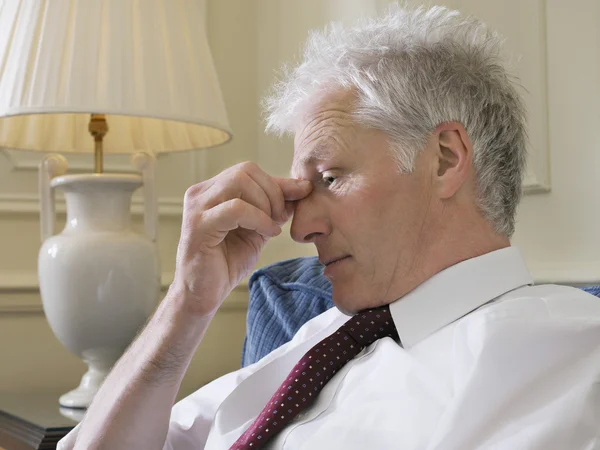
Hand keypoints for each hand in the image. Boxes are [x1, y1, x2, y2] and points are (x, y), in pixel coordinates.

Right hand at [170, 162, 311, 316]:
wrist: (202, 295)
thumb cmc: (226, 262)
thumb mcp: (258, 229)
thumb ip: (274, 208)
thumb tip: (301, 188)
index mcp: (212, 190)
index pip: (249, 171)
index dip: (278, 183)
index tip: (301, 195)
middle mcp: (200, 193)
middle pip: (245, 171)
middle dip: (272, 192)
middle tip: (279, 218)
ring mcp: (197, 207)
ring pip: (239, 182)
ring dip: (265, 204)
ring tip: (272, 226)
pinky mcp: (199, 225)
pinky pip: (236, 209)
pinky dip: (259, 219)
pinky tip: (268, 233)